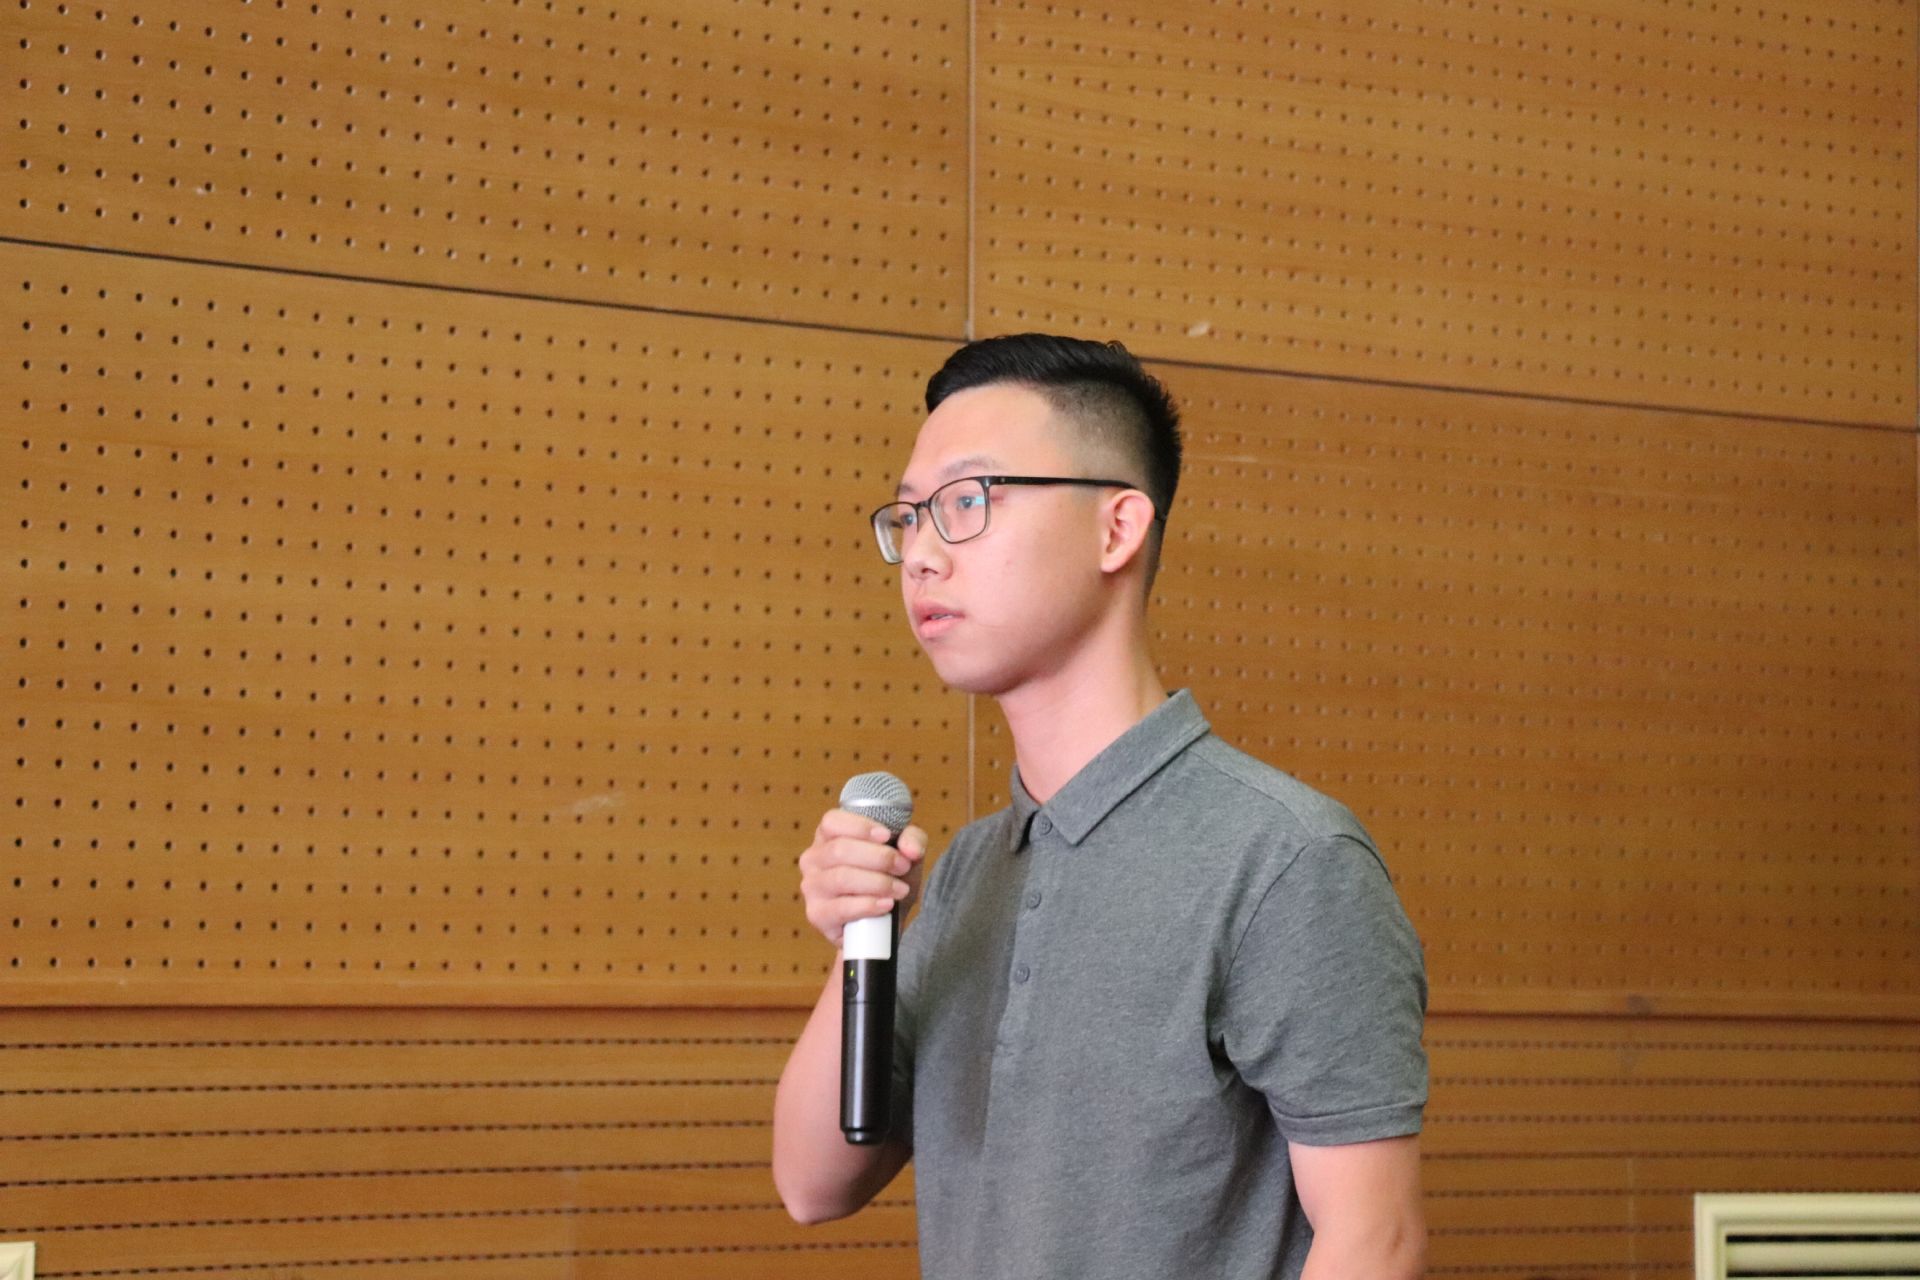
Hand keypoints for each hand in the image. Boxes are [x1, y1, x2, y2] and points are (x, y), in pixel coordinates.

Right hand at [797, 809, 927, 946]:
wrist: (886, 919)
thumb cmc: (888, 877)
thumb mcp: (906, 853)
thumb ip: (913, 841)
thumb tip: (911, 850)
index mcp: (828, 835)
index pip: (832, 821)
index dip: (860, 827)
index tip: (887, 836)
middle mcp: (813, 858)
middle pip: (840, 850)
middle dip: (878, 858)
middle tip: (903, 866)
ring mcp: (812, 887)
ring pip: (842, 878)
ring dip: (877, 883)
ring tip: (900, 889)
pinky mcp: (817, 914)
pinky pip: (840, 908)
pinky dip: (868, 905)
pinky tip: (886, 905)